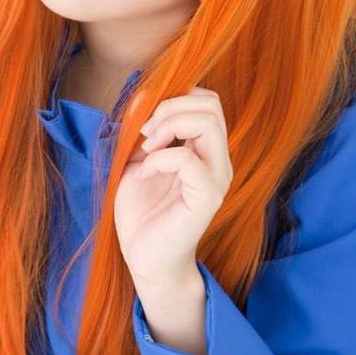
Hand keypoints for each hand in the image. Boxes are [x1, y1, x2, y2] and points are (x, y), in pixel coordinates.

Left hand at [113, 88, 232, 285]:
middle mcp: (217, 161)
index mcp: (205, 150)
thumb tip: (141, 97)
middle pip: (211, 105)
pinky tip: (145, 174)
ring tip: (147, 148)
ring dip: (169, 126)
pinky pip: (188, 159)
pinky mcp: (207, 198)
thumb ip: (146, 131)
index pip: (207, 101)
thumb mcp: (138, 160)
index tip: (145, 122)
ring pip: (208, 123)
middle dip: (171, 107)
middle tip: (145, 132)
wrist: (142, 257)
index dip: (174, 99)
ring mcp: (216, 178)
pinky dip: (160, 159)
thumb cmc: (141, 213)